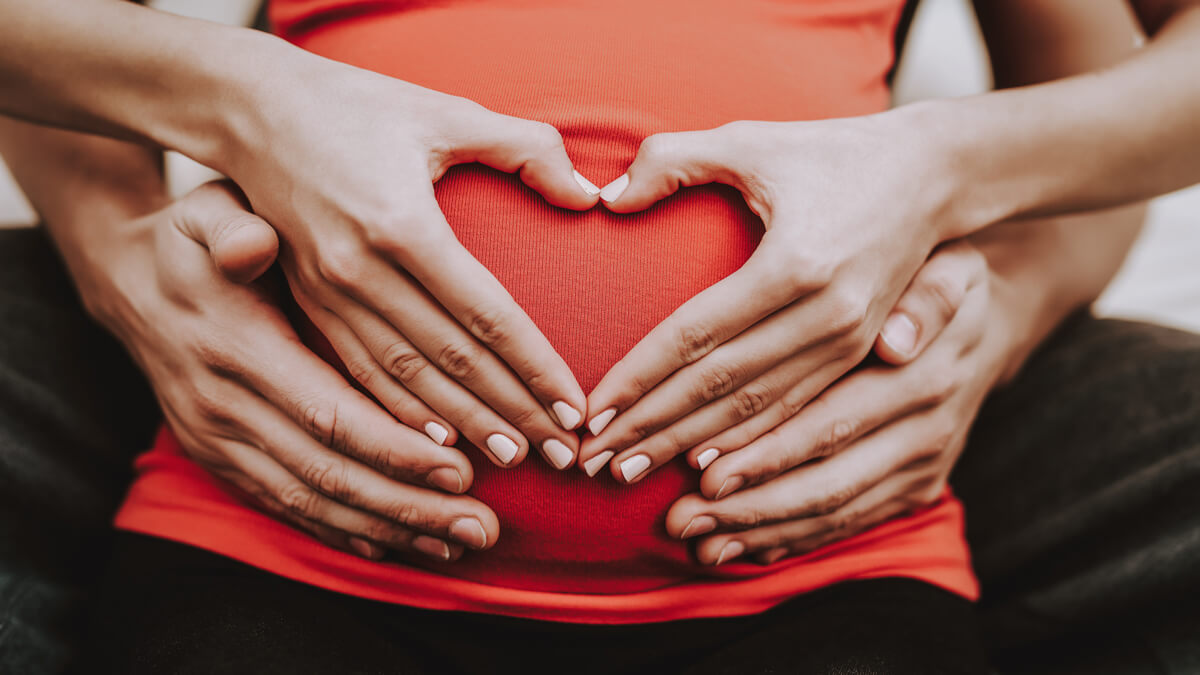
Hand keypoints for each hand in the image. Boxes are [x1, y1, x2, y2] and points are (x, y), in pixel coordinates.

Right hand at [86, 181, 499, 561]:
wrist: (128, 283)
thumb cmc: (193, 241)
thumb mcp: (206, 214)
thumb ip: (233, 229)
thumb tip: (252, 244)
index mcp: (238, 349)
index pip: (327, 413)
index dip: (394, 448)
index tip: (461, 470)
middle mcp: (224, 407)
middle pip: (328, 473)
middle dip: (408, 505)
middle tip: (482, 528)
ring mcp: (218, 441)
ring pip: (311, 500)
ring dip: (386, 528)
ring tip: (457, 546)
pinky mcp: (220, 460)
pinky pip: (285, 506)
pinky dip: (340, 531)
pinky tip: (393, 546)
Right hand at [224, 64, 600, 470]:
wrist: (247, 109)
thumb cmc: (355, 105)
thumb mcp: (444, 111)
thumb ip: (525, 146)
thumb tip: (588, 195)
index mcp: (401, 224)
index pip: (487, 316)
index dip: (535, 367)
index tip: (574, 407)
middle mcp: (360, 270)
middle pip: (451, 361)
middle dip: (511, 413)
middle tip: (560, 454)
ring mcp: (327, 293)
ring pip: (405, 379)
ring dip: (462, 426)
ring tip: (511, 461)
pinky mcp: (307, 303)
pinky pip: (359, 373)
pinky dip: (400, 413)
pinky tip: (436, 445)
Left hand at [578, 116, 946, 480]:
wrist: (936, 174)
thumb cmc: (832, 151)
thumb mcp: (751, 140)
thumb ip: (672, 159)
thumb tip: (606, 198)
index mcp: (794, 264)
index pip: (694, 336)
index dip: (638, 378)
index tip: (591, 412)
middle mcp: (826, 314)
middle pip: (718, 386)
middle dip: (651, 428)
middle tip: (592, 461)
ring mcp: (848, 341)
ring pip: (753, 410)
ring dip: (687, 445)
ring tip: (629, 470)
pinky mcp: (857, 353)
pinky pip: (790, 410)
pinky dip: (742, 441)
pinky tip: (700, 465)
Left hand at [663, 243, 1006, 564]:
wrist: (985, 325)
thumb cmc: (932, 279)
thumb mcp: (945, 268)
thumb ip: (926, 297)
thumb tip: (897, 340)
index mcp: (926, 375)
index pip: (832, 423)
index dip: (767, 453)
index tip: (702, 471)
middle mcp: (928, 430)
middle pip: (827, 483)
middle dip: (748, 507)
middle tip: (680, 520)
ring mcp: (924, 466)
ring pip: (834, 512)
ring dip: (761, 532)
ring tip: (697, 545)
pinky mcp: (916, 489)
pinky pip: (850, 523)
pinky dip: (795, 539)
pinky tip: (742, 549)